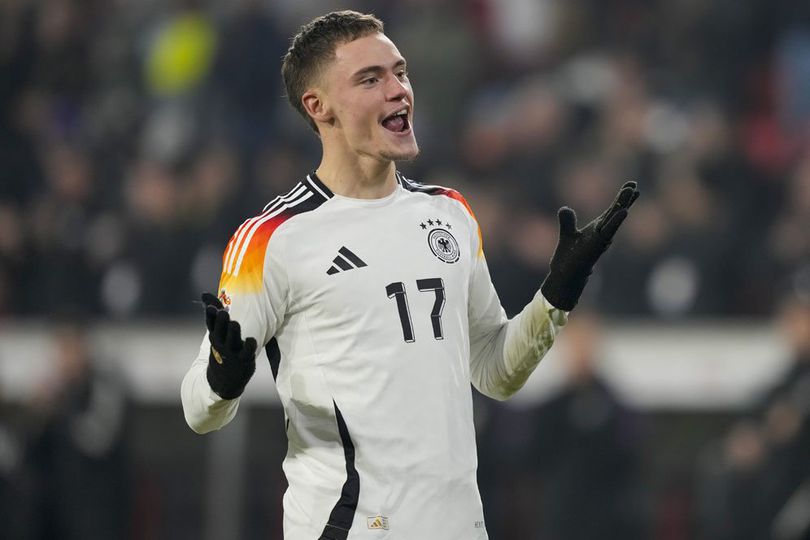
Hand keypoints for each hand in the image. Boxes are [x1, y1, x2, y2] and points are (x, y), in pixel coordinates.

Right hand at [202, 292, 256, 399]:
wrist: (225, 380)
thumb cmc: (223, 349)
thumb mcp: (217, 332)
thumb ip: (215, 312)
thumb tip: (204, 294)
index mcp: (215, 335)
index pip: (211, 324)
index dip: (210, 316)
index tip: (209, 306)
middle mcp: (222, 344)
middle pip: (220, 332)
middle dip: (221, 323)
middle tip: (223, 312)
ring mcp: (233, 352)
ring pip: (232, 341)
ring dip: (233, 333)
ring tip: (234, 323)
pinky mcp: (245, 359)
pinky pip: (247, 352)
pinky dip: (249, 346)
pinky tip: (251, 340)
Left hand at [540, 181, 639, 310]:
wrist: (565, 276)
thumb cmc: (569, 257)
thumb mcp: (567, 234)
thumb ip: (567, 221)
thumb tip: (565, 208)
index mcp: (598, 228)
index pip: (612, 210)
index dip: (622, 198)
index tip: (633, 185)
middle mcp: (602, 233)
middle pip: (615, 213)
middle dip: (625, 199)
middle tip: (634, 185)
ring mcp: (601, 239)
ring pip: (614, 221)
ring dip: (622, 207)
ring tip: (632, 192)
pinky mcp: (596, 246)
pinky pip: (608, 231)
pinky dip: (615, 221)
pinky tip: (623, 211)